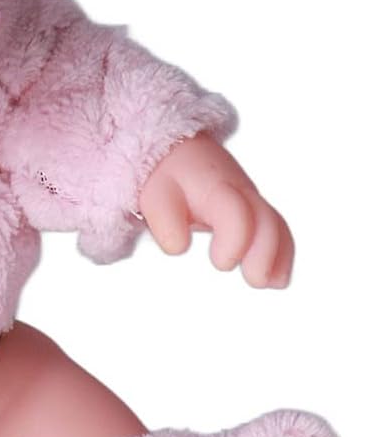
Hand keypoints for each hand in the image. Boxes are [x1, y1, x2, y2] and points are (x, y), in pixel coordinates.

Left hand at [138, 133, 293, 287]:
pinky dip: (281, 253)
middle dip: (266, 252)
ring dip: (279, 256)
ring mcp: (252, 200)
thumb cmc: (167, 179)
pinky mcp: (256, 210)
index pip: (235, 211)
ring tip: (274, 284)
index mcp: (214, 186)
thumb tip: (178, 247)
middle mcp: (240, 191)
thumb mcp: (156, 196)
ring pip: (276, 224)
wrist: (178, 153)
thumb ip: (165, 220)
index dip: (236, 239)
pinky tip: (277, 280)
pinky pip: (277, 229)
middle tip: (256, 281)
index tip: (221, 264)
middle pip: (265, 218)